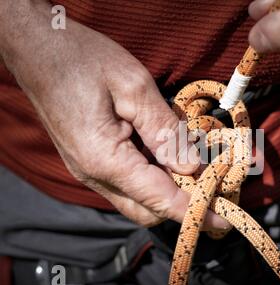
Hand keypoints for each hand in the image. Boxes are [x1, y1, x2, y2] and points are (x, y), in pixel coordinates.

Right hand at [0, 1, 229, 229]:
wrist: (37, 49)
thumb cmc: (81, 59)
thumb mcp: (133, 87)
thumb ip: (164, 131)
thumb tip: (191, 166)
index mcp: (104, 160)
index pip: (159, 199)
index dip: (195, 212)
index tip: (223, 220)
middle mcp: (94, 175)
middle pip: (147, 210)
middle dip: (183, 204)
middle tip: (213, 186)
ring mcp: (89, 169)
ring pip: (138, 199)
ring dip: (169, 191)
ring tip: (197, 169)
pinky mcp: (90, 160)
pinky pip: (128, 182)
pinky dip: (154, 177)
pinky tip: (170, 155)